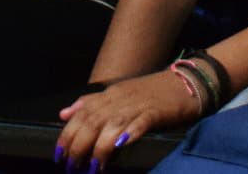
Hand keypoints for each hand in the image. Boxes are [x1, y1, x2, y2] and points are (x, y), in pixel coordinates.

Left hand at [56, 71, 201, 170]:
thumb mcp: (120, 94)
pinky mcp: (157, 111)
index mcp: (111, 94)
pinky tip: (121, 145)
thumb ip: (92, 103)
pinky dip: (129, 133)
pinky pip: (141, 122)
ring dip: (99, 147)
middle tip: (73, 166)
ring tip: (93, 167)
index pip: (82, 113)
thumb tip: (63, 113)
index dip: (67, 134)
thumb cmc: (153, 92)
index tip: (59, 154)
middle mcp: (121, 98)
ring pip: (112, 124)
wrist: (188, 81)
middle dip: (79, 145)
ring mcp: (139, 104)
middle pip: (93, 121)